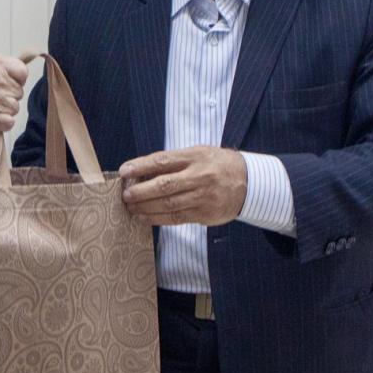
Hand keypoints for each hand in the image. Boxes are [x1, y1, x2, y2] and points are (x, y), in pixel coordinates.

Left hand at [119, 147, 246, 225]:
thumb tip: (141, 171)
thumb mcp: (198, 153)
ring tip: (130, 207)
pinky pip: (177, 217)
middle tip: (125, 194)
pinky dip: (157, 218)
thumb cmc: (217, 165)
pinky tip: (144, 217)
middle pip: (165, 185)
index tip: (124, 171)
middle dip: (141, 191)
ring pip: (169, 204)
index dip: (141, 166)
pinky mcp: (205, 214)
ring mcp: (203, 197)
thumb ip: (173, 161)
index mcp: (196, 157)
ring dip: (146, 207)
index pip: (163, 161)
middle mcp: (200, 176)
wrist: (249, 182)